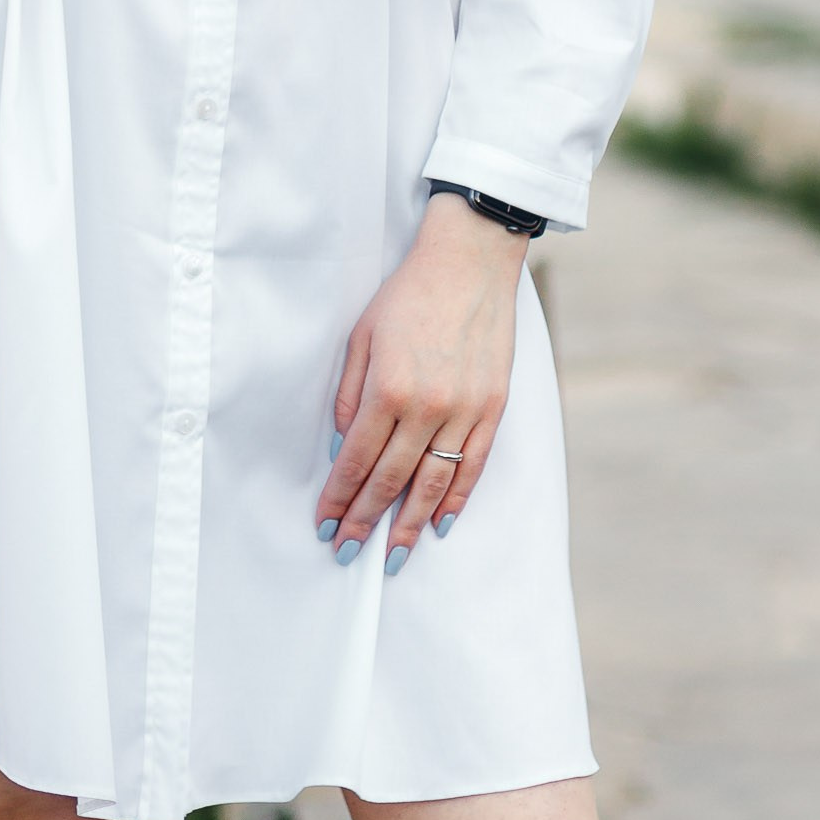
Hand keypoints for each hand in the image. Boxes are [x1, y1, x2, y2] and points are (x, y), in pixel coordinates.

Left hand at [314, 191, 524, 570]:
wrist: (469, 263)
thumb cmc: (408, 294)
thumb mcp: (362, 335)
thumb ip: (350, 394)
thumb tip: (345, 446)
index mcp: (388, 387)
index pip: (357, 459)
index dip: (340, 496)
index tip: (326, 524)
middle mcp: (427, 406)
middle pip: (392, 479)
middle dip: (366, 520)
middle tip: (348, 552)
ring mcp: (465, 410)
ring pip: (434, 482)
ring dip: (411, 523)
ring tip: (394, 556)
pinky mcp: (493, 407)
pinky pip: (473, 465)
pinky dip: (457, 498)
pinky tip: (441, 522)